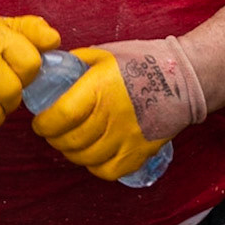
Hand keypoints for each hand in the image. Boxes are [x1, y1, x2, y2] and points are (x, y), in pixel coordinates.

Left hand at [31, 36, 206, 180]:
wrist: (184, 78)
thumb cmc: (144, 61)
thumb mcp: (105, 53)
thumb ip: (78, 63)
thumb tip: (54, 69)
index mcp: (99, 89)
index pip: (60, 116)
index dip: (44, 125)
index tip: (40, 123)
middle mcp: (110, 116)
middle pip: (71, 140)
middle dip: (55, 139)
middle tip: (53, 133)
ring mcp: (126, 137)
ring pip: (86, 158)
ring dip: (72, 153)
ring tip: (71, 144)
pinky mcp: (140, 152)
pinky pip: (109, 171)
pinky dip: (95, 167)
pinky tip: (93, 156)